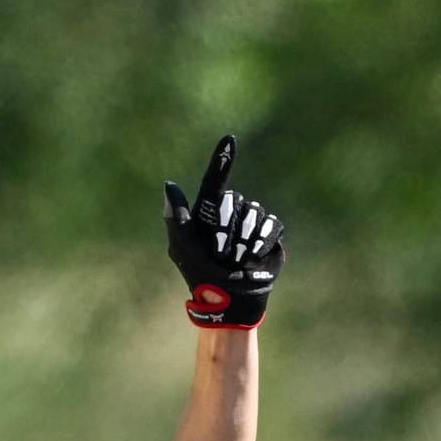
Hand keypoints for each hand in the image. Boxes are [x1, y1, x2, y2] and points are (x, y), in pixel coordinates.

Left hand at [163, 133, 283, 327]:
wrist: (230, 301)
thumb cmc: (201, 277)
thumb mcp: (182, 247)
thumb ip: (176, 217)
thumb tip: (170, 184)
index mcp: (208, 213)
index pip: (215, 180)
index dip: (222, 159)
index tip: (229, 139)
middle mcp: (231, 214)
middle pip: (235, 200)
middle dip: (227, 227)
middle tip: (220, 253)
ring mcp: (251, 223)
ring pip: (254, 212)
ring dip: (243, 238)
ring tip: (236, 259)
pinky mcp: (269, 235)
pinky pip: (271, 224)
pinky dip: (260, 241)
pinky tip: (252, 258)